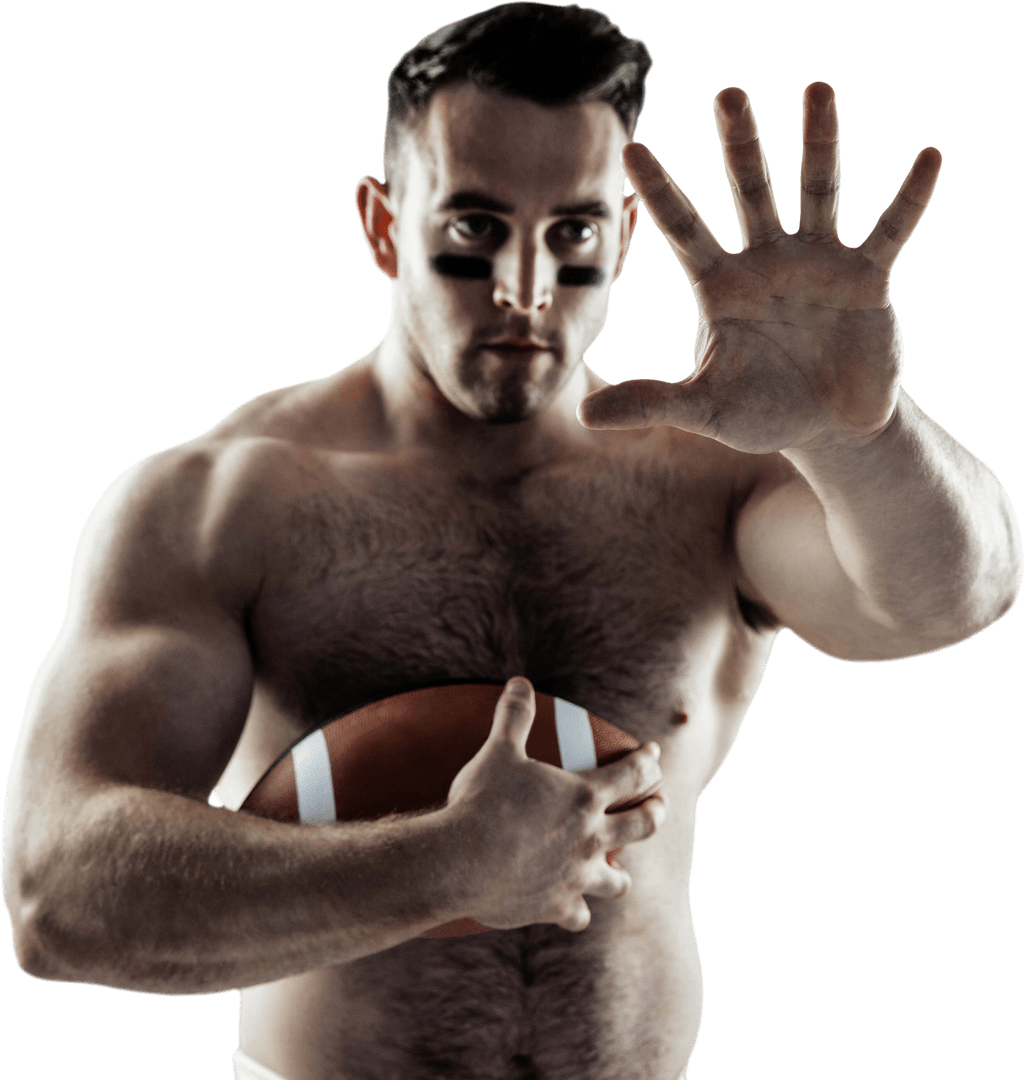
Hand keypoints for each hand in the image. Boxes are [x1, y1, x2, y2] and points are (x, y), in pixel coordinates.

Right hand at [445, 678, 666, 932]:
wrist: (459, 862)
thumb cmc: (482, 803)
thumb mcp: (499, 751)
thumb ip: (515, 716)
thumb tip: (519, 682)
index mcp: (583, 796)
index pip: (633, 774)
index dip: (648, 761)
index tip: (654, 754)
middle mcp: (590, 838)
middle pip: (642, 825)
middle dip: (654, 812)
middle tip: (658, 806)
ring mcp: (577, 876)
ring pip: (618, 880)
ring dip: (620, 873)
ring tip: (618, 870)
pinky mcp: (557, 907)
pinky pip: (579, 915)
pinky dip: (576, 912)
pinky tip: (573, 910)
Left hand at [577, 83, 941, 453]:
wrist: (829, 428)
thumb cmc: (762, 413)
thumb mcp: (706, 409)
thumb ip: (652, 402)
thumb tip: (583, 414)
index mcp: (721, 286)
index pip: (683, 229)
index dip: (658, 192)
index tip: (632, 148)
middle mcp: (765, 262)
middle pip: (748, 191)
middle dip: (740, 145)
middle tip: (727, 94)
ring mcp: (817, 263)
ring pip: (816, 190)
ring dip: (818, 143)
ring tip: (817, 88)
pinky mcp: (866, 277)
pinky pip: (890, 229)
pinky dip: (908, 198)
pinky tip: (928, 158)